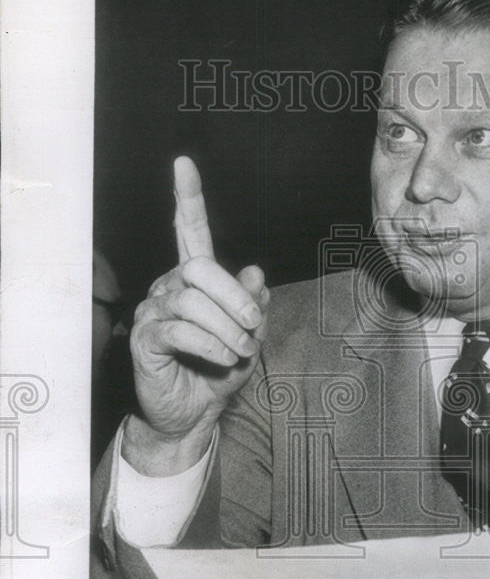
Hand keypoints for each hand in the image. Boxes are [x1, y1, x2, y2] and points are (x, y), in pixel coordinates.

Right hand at [124, 156, 269, 472]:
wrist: (194, 414)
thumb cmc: (220, 371)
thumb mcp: (249, 338)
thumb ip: (254, 307)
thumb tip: (256, 274)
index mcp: (195, 280)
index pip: (188, 231)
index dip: (187, 198)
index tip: (183, 163)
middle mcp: (170, 287)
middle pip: (200, 269)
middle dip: (235, 298)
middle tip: (253, 329)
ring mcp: (154, 312)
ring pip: (192, 302)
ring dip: (227, 328)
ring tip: (241, 351)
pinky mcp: (145, 340)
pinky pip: (179, 331)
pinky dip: (210, 344)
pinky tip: (223, 358)